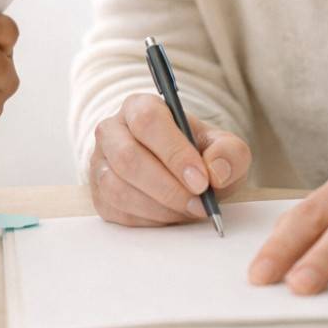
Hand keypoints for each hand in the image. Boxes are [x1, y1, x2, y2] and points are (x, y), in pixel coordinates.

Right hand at [89, 92, 250, 226]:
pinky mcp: (98, 194)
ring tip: (187, 210)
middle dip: (168, 187)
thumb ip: (229, 153)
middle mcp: (112, 130)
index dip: (174, 152)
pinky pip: (116, 210)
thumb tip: (216, 171)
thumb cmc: (198, 155)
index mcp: (140, 107)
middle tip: (199, 204)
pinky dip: (148, 220)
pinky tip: (169, 215)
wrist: (181, 175)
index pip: (148, 121)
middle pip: (127, 157)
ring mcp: (99, 163)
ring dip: (159, 206)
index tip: (201, 180)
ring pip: (117, 187)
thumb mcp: (223, 148)